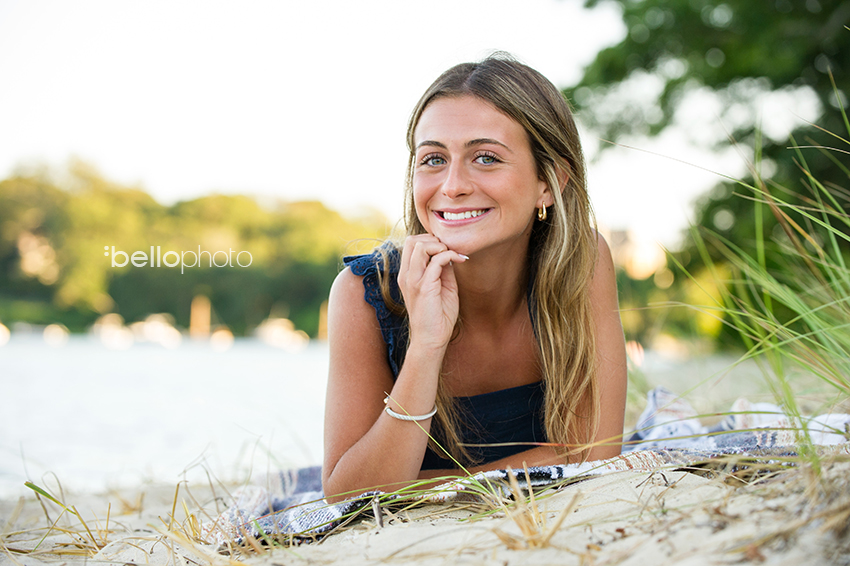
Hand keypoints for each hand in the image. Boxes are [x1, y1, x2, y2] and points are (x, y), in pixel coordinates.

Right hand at [397, 235, 467, 351]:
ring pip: (420, 245)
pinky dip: (450, 255)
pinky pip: (436, 261)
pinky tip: (460, 260)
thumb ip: (443, 268)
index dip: (430, 240)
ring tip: (453, 255)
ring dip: (440, 245)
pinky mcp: (423, 287)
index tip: (447, 249)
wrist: (431, 340)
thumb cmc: (437, 316)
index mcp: (407, 274)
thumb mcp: (442, 286)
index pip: (411, 243)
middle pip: (413, 240)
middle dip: (434, 239)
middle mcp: (406, 275)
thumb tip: (449, 252)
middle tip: (449, 250)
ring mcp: (412, 280)